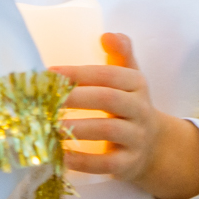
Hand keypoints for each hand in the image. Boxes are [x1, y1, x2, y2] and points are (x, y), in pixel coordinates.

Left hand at [51, 32, 198, 198]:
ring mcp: (137, 138)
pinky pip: (105, 163)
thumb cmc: (129, 104)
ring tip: (47, 126)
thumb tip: (106, 34)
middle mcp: (140, 109)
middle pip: (107, 99)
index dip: (79, 72)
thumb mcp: (129, 77)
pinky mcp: (129, 164)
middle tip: (44, 99)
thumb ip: (120, 53)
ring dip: (75, 128)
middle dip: (74, 97)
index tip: (49, 73)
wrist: (154, 145)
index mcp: (137, 83)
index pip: (108, 74)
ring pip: (106, 130)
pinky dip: (81, 161)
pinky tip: (59, 156)